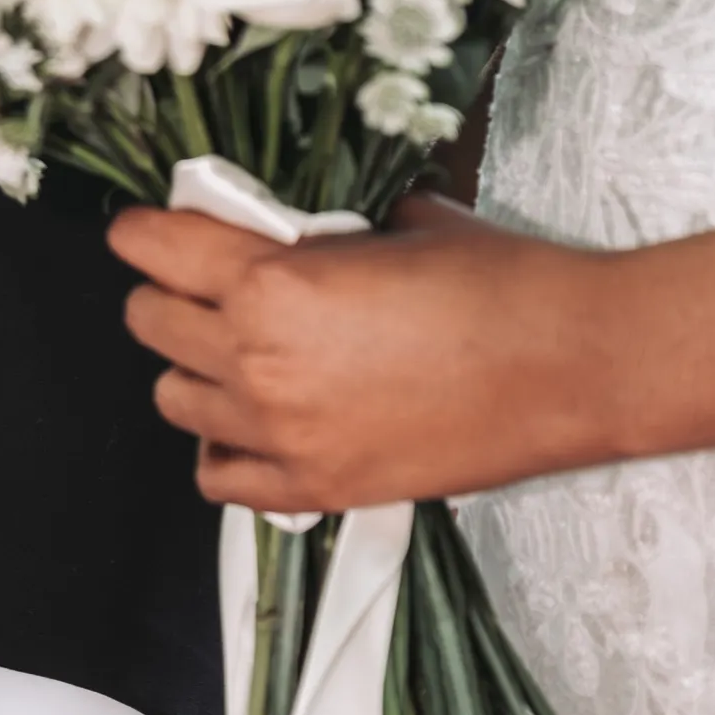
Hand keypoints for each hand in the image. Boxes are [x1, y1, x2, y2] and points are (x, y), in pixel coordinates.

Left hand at [108, 197, 610, 514]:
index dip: (142, 231)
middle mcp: (259, 362)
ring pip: (173, 400)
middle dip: (167, 295)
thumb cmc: (503, 288)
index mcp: (273, 283)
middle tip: (202, 285)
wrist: (572, 367)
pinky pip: (217, 477)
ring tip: (236, 355)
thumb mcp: (399, 226)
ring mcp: (280, 434)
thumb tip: (290, 231)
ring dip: (193, 370)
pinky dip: (222, 449)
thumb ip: (322, 233)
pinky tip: (251, 424)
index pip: (154, 248)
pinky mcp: (312, 488)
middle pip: (149, 323)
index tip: (144, 229)